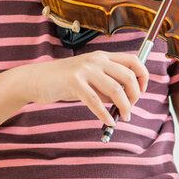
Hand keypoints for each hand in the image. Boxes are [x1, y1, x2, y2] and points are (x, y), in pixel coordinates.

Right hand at [14, 51, 148, 125]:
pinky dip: (105, 114)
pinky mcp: (74, 82)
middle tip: (131, 108)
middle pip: (128, 76)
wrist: (35, 80)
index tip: (142, 91)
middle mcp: (96, 60)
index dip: (143, 76)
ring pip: (115, 89)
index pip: (133, 60)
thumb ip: (107, 86)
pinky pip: (96, 101)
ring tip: (124, 117)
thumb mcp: (89, 79)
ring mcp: (85, 70)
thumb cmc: (64, 81)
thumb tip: (126, 101)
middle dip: (135, 95)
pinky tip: (108, 121)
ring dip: (124, 106)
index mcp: (102, 57)